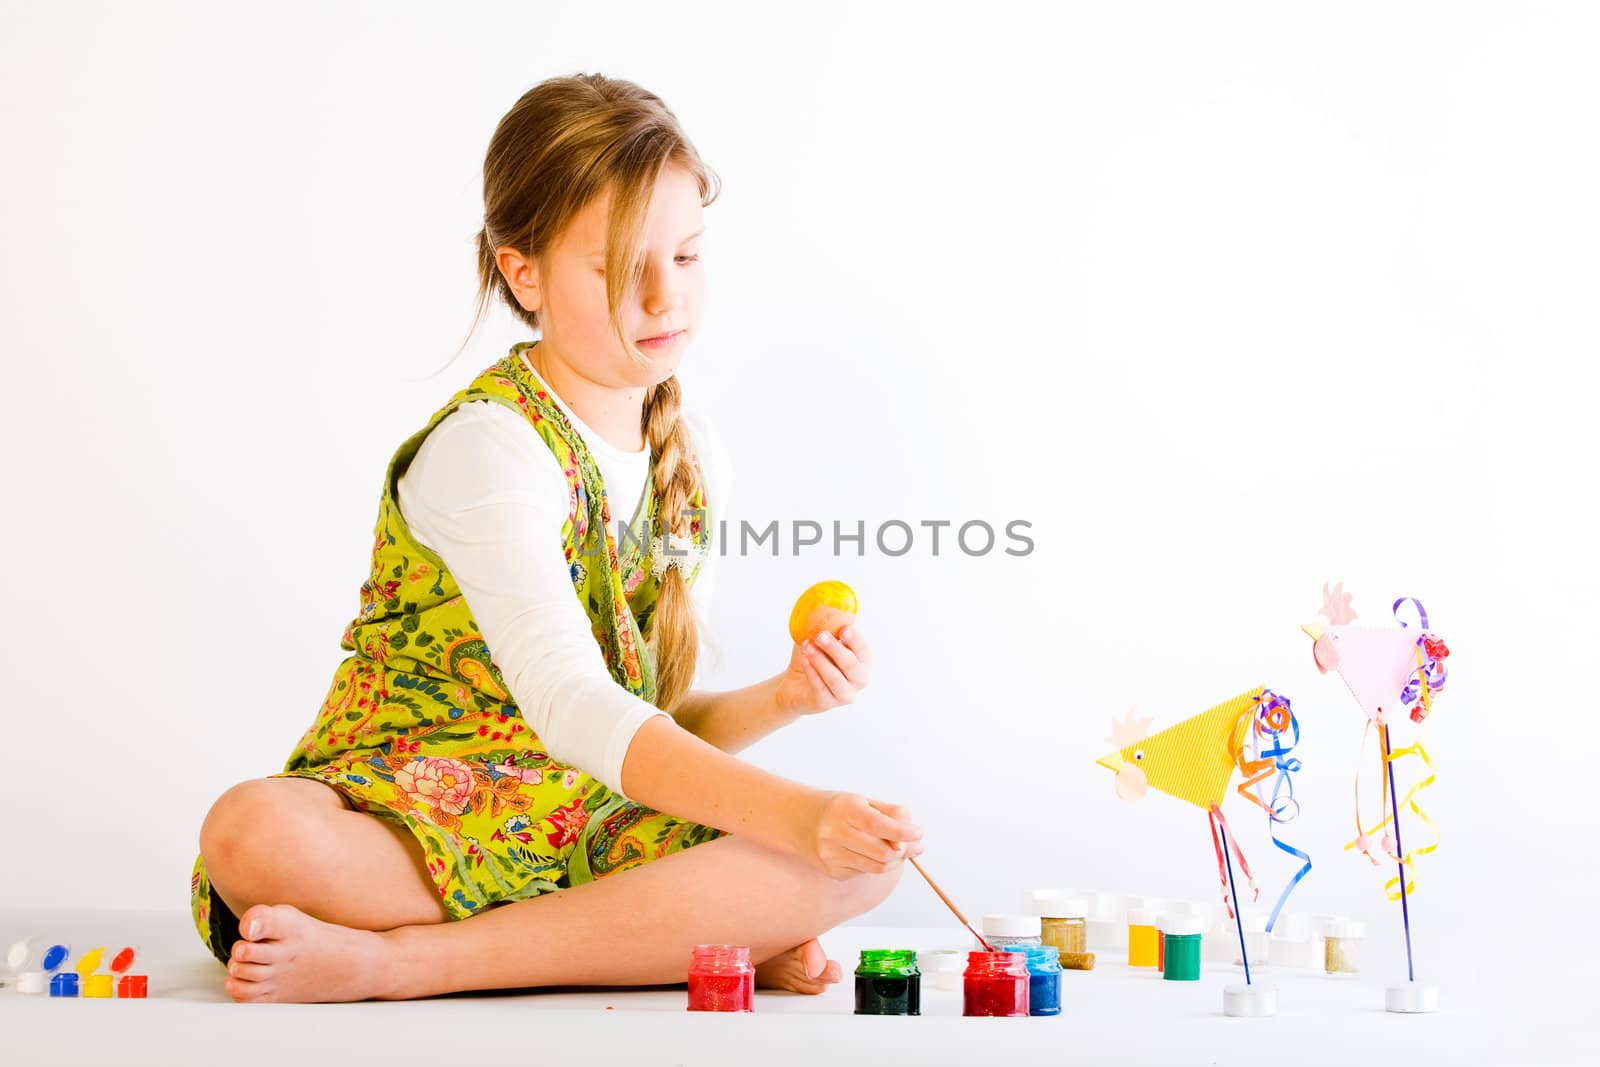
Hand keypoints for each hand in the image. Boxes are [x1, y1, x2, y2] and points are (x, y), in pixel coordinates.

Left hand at [775, 624, 871, 718]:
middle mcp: (858, 680)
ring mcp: (844, 695)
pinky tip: (804, 659)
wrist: (794, 684)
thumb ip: (825, 625)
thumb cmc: (813, 658)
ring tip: (807, 646)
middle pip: (852, 666)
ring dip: (821, 661)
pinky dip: (812, 672)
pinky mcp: (826, 703)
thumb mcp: (819, 639)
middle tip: (821, 635)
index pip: (864, 652)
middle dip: (836, 650)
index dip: (856, 641)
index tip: (844, 629)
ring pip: (836, 679)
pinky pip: (820, 688)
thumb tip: (823, 605)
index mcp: (862, 662)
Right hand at [802, 791, 923, 879]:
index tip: (918, 832)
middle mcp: (835, 834)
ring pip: (877, 867)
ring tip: (901, 850)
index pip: (879, 825)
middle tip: (917, 845)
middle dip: (905, 850)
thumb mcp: (863, 801)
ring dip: (896, 860)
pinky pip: (866, 872)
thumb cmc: (838, 809)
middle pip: (881, 852)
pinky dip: (877, 864)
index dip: (903, 832)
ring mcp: (832, 856)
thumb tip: (911, 831)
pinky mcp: (833, 871)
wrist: (801, 821)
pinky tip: (874, 853)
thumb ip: (890, 813)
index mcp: (844, 810)